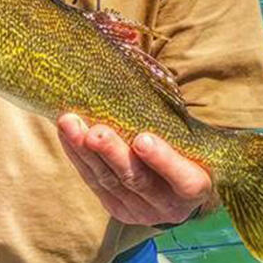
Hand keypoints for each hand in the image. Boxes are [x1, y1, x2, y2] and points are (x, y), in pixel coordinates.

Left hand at [57, 113, 213, 226]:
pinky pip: (93, 181)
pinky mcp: (117, 208)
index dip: (163, 160)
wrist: (177, 187)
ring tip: (69, 124)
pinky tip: (66, 134)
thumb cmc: (185, 147)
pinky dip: (77, 156)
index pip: (184, 179)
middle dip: (113, 153)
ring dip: (86, 152)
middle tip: (95, 132)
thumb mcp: (189, 136)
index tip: (143, 139)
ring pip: (109, 180)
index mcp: (195, 187)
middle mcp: (168, 205)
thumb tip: (136, 52)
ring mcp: (139, 210)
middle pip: (137, 179)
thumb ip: (172, 110)